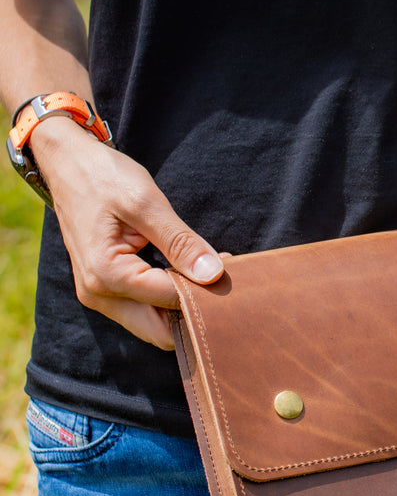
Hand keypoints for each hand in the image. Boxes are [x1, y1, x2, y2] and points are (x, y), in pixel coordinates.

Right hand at [28, 117, 223, 348]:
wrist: (67, 163)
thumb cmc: (102, 176)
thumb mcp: (146, 202)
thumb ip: (180, 242)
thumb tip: (214, 274)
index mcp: (107, 274)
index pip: (172, 301)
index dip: (205, 289)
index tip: (229, 265)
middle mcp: (99, 294)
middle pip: (162, 332)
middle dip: (195, 313)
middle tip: (220, 280)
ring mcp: (99, 296)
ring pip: (155, 326)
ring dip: (182, 309)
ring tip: (203, 275)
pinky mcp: (106, 291)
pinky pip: (145, 312)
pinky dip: (168, 301)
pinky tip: (185, 276)